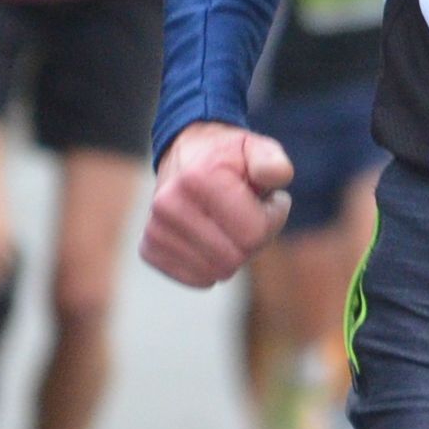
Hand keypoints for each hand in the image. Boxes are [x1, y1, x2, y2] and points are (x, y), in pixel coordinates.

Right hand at [141, 120, 292, 286]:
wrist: (186, 155)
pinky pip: (197, 279)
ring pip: (215, 274)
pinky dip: (211, 265)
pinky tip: (209, 237)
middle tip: (247, 213)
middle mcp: (168, 204)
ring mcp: (155, 229)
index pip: (253, 234)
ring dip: (232, 252)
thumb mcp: (257, 149)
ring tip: (228, 222)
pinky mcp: (150, 249)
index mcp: (197, 178)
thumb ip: (272, 162)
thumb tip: (278, 176)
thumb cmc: (230, 158)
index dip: (270, 220)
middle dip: (251, 240)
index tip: (265, 201)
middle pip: (234, 258)